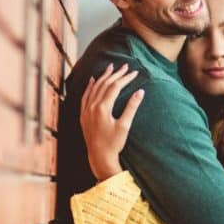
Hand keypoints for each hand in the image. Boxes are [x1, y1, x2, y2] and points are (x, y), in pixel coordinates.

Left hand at [80, 63, 143, 180]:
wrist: (99, 157)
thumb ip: (131, 107)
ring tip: (110, 67)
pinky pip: (86, 96)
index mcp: (102, 108)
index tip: (134, 72)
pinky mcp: (83, 114)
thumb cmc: (114, 143)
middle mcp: (92, 106)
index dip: (125, 78)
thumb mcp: (125, 126)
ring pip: (94, 88)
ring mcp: (86, 110)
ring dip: (103, 77)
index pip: (115, 87)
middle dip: (116, 74)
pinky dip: (90, 86)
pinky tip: (93, 80)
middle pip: (105, 84)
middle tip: (125, 66)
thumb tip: (140, 92)